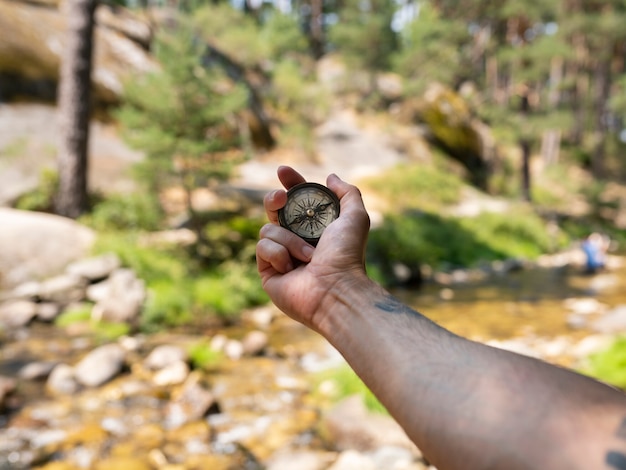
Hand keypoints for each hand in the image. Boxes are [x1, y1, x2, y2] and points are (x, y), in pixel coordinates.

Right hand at [256, 166, 370, 330]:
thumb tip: (330, 177)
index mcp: (316, 228)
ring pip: (268, 229)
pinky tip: (292, 269)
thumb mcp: (355, 218)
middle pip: (274, 211)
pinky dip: (279, 254)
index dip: (290, 184)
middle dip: (274, 200)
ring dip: (290, 240)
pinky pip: (263, 247)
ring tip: (308, 257)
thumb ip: (347, 193)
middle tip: (280, 198)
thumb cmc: (347, 255)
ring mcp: (281, 256)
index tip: (283, 171)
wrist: (335, 289)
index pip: (298, 201)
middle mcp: (296, 241)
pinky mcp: (268, 271)